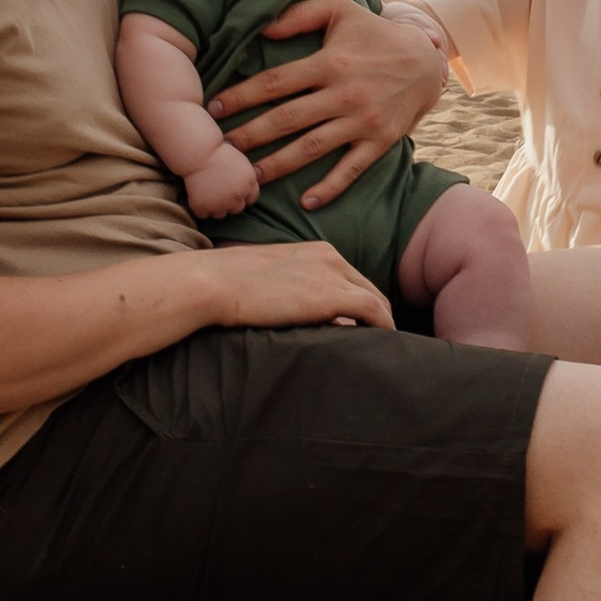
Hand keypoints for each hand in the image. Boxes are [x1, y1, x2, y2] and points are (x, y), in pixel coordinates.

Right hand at [185, 146, 262, 219]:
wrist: (197, 152)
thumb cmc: (217, 151)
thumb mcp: (240, 161)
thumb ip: (247, 177)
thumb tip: (254, 182)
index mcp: (249, 184)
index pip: (251, 199)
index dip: (242, 195)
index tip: (233, 190)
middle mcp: (237, 196)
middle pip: (237, 209)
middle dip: (229, 202)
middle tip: (218, 191)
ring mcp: (220, 203)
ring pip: (220, 214)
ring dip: (215, 207)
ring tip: (207, 194)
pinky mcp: (202, 206)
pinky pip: (203, 215)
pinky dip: (200, 208)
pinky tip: (197, 196)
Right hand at [205, 242, 393, 334]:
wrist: (216, 283)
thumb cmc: (230, 286)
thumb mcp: (272, 282)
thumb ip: (298, 294)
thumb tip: (314, 320)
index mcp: (316, 251)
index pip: (350, 278)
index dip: (360, 304)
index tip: (363, 326)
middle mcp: (330, 257)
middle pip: (368, 288)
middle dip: (376, 314)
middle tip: (378, 341)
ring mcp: (333, 274)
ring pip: (376, 300)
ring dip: (382, 324)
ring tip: (383, 349)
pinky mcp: (333, 295)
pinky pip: (374, 311)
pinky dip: (384, 328)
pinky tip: (384, 345)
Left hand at [210, 0, 445, 209]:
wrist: (427, 61)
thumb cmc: (373, 33)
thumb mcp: (340, 9)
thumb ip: (299, 14)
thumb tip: (260, 28)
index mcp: (330, 62)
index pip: (275, 82)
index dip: (241, 96)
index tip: (214, 110)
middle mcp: (344, 94)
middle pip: (286, 120)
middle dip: (249, 136)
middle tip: (219, 149)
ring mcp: (362, 121)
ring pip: (312, 148)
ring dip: (278, 165)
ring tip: (250, 176)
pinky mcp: (380, 141)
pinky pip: (352, 169)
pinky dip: (330, 187)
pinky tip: (307, 201)